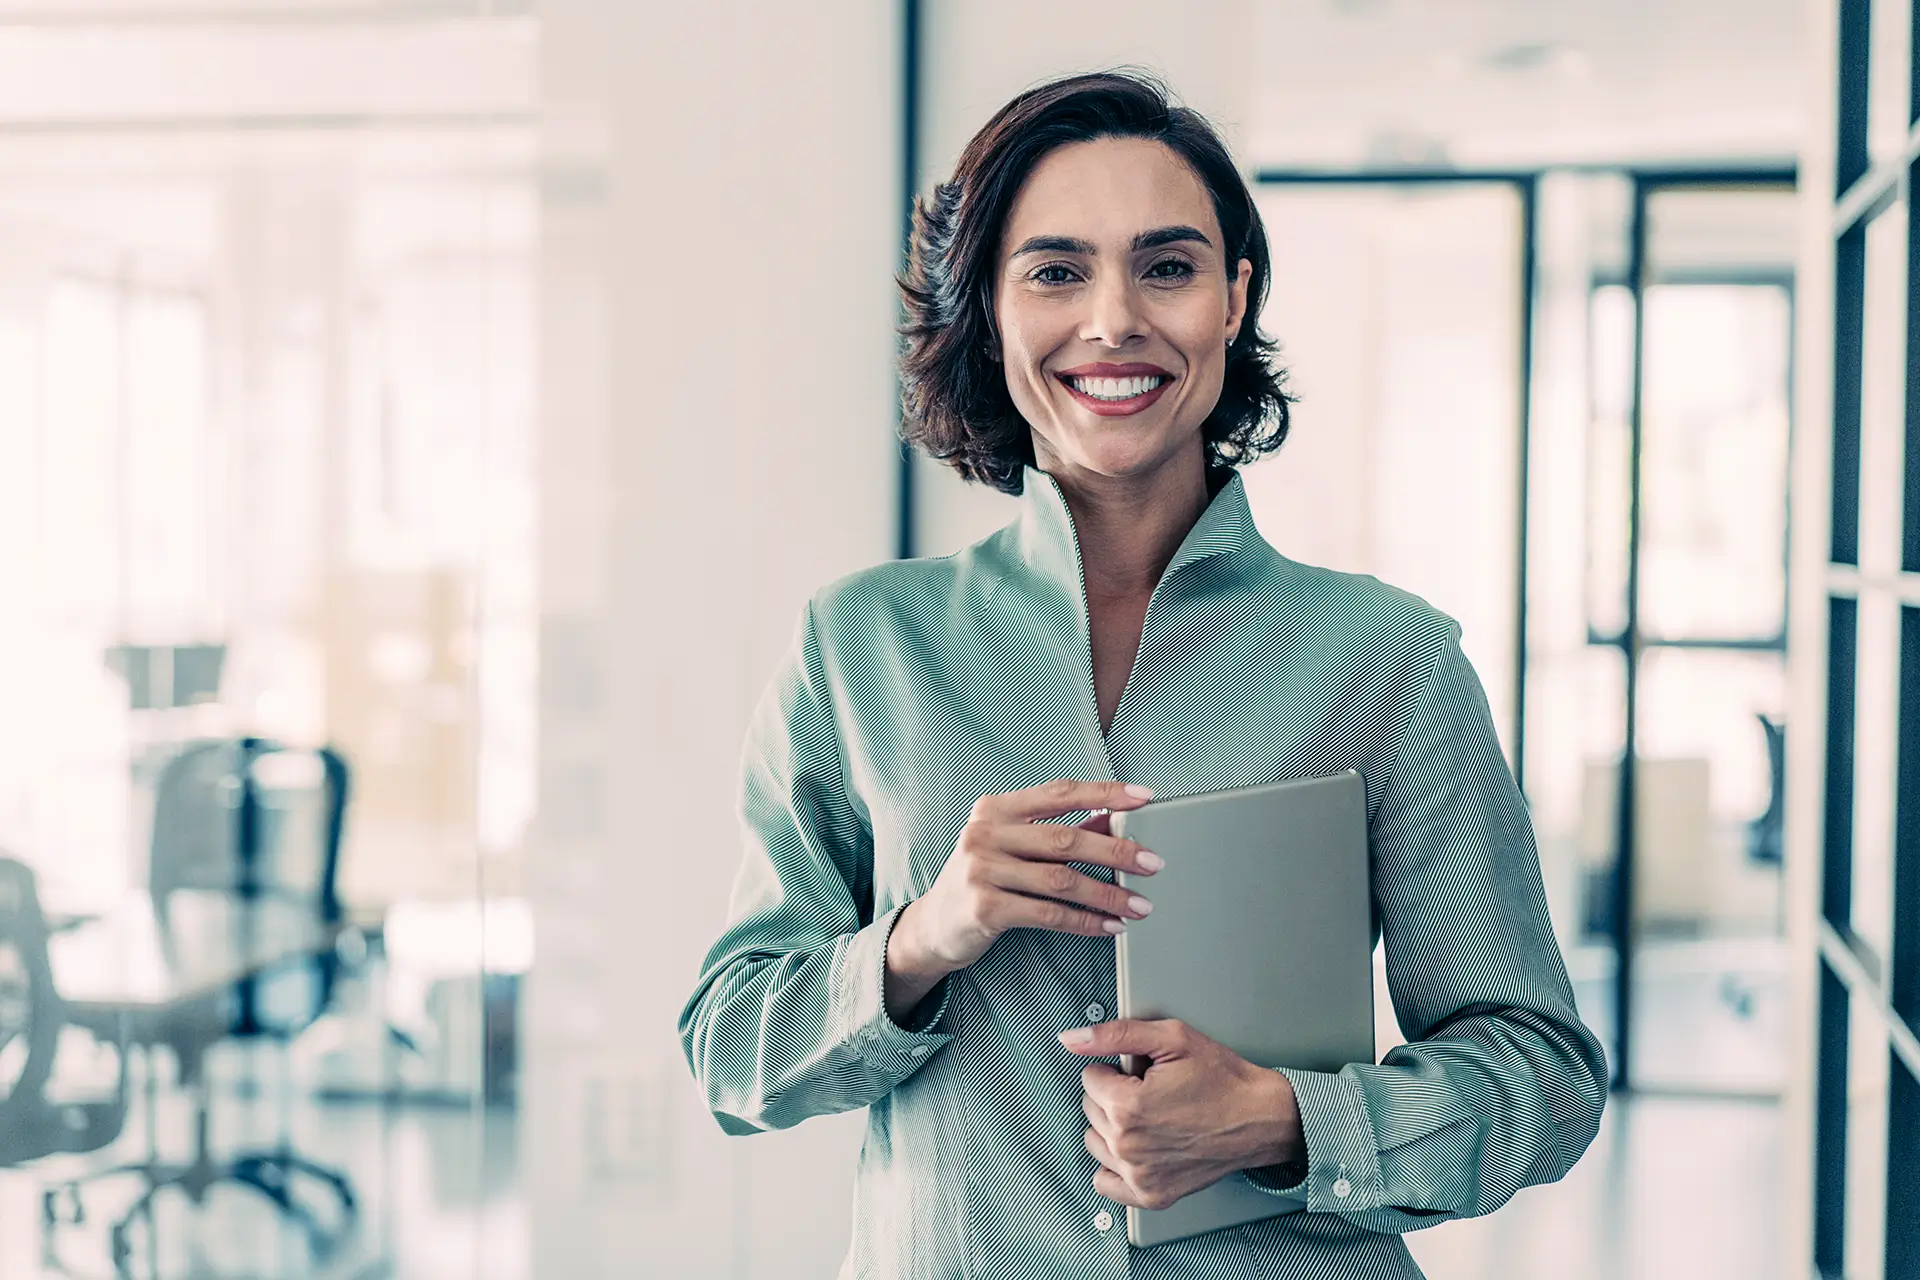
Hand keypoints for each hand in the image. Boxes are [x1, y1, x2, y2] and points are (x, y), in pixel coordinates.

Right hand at [891, 779, 1164, 981]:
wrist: (932, 926)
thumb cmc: (982, 880)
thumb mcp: (1012, 847)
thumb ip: (1056, 833)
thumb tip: (1114, 823)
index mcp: (994, 809)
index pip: (1059, 792)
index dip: (1105, 793)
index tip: (1144, 797)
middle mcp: (984, 834)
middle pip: (1065, 839)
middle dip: (1116, 851)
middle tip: (1153, 863)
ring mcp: (981, 871)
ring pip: (1062, 881)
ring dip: (1108, 894)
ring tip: (1140, 905)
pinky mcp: (985, 908)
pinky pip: (1049, 914)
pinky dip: (1086, 921)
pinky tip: (1110, 926)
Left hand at [1061, 1017, 1303, 1210]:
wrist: (1260, 1118)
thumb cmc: (1224, 1080)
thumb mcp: (1172, 1038)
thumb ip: (1115, 1035)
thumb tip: (1072, 1039)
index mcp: (1129, 1107)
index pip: (1090, 1077)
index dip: (1117, 1068)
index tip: (1143, 1072)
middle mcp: (1129, 1146)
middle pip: (1091, 1109)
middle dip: (1115, 1095)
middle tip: (1152, 1091)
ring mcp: (1139, 1175)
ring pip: (1095, 1141)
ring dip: (1113, 1127)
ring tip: (1148, 1117)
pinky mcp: (1152, 1195)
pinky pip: (1106, 1183)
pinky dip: (1114, 1166)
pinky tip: (1137, 1148)